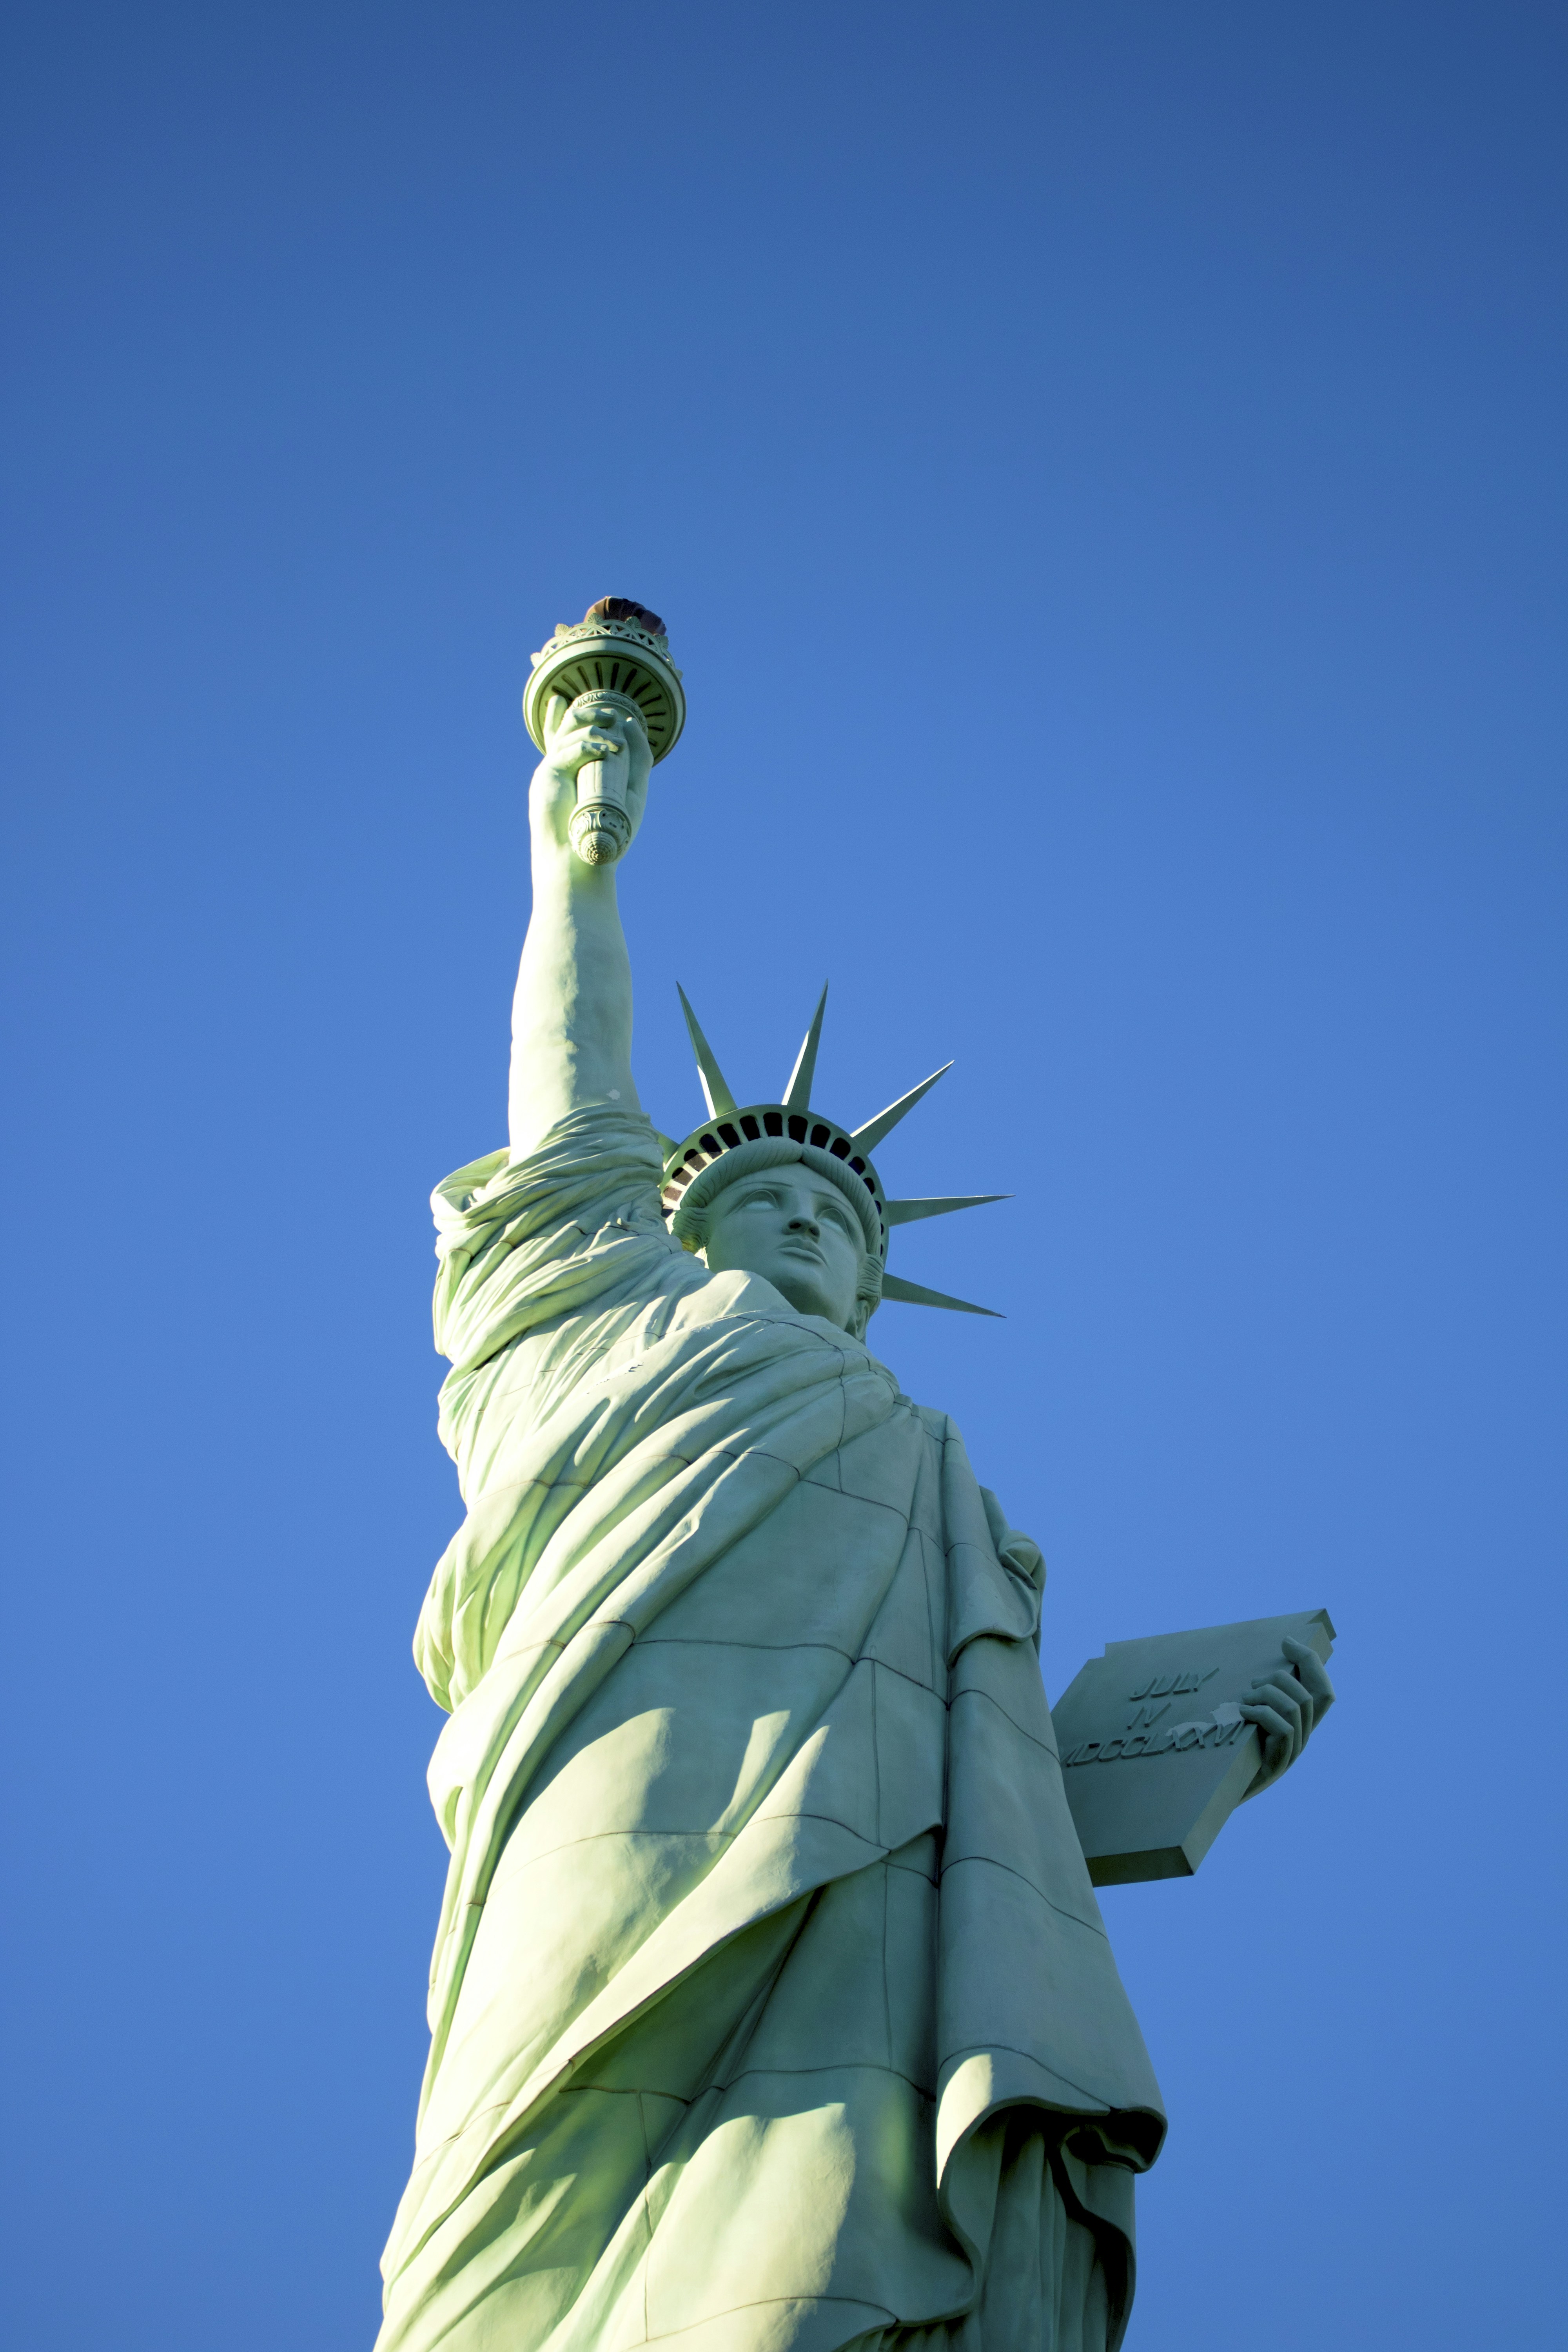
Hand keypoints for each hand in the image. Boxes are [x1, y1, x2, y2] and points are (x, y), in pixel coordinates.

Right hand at [530, 697, 652, 866]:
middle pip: (567, 725)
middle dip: (590, 712)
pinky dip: (590, 745)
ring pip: (569, 731)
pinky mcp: (548, 776)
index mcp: (572, 772)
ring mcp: (551, 770)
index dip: (561, 716)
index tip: (564, 700)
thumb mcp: (631, 790)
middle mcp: (559, 768)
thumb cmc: (606, 833)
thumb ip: (637, 759)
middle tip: (613, 715)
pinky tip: (609, 750)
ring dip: (595, 729)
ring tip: (617, 743)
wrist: (583, 861)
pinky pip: (568, 750)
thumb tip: (630, 723)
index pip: (564, 737)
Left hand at [1239, 1636, 1335, 1797]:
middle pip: (1310, 1695)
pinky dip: (1261, 1714)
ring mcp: (1293, 1753)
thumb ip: (1260, 1694)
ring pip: (1296, 1708)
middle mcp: (1303, 1738)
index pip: (1323, 1690)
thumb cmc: (1231, 1746)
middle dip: (1279, 1680)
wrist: (1218, 1790)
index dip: (1310, 1662)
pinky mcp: (1278, 1765)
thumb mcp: (1249, 1714)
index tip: (1286, 1641)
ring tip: (1243, 1700)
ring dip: (1266, 1696)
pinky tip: (1241, 1713)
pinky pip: (1283, 1729)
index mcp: (1301, 1723)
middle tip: (1251, 1686)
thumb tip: (1261, 1661)